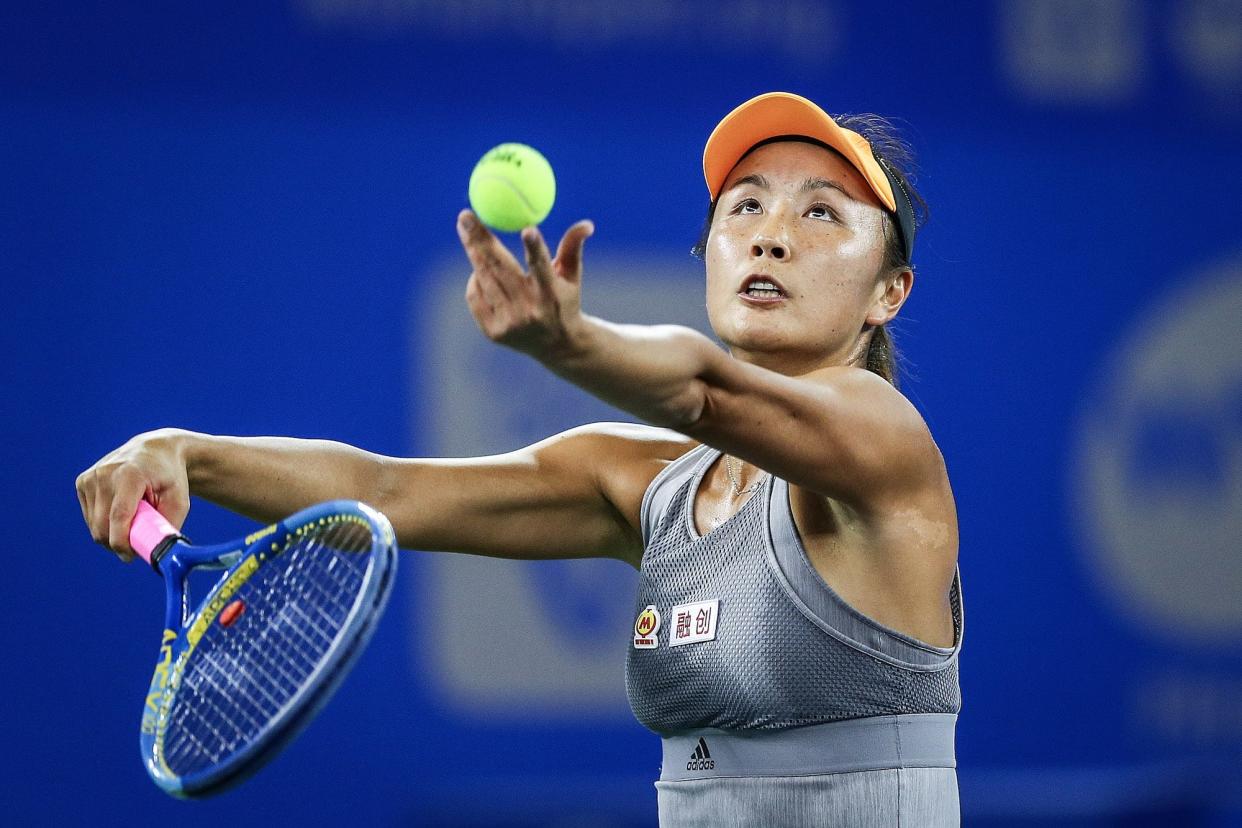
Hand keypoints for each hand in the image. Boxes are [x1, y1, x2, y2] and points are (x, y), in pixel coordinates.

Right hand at [76, 429, 190, 561]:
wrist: (156, 451)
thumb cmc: (170, 479)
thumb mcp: (179, 501)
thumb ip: (168, 527)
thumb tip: (157, 554)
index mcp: (130, 475)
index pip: (118, 517)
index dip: (121, 543)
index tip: (130, 556)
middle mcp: (105, 474)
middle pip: (102, 526)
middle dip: (118, 542)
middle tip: (137, 542)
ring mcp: (91, 477)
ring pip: (94, 525)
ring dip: (112, 532)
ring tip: (133, 517)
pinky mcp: (82, 482)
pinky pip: (90, 517)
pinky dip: (105, 521)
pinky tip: (121, 508)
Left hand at [456, 209, 594, 359]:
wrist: (557, 346)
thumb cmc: (563, 300)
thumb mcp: (571, 276)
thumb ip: (573, 247)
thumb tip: (586, 224)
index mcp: (551, 294)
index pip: (543, 268)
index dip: (535, 249)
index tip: (527, 229)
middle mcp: (530, 311)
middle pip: (500, 269)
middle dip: (480, 239)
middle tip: (466, 216)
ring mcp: (509, 324)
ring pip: (483, 279)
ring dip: (473, 252)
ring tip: (467, 231)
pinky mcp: (493, 332)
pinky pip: (474, 295)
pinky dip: (475, 279)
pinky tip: (479, 269)